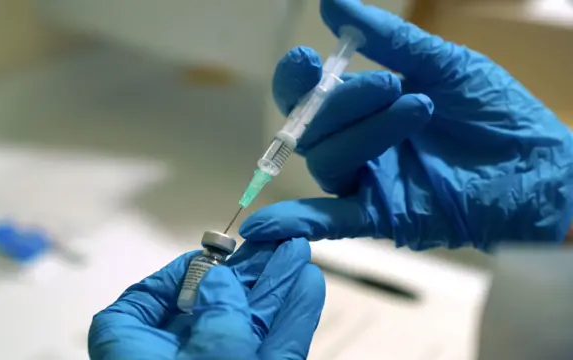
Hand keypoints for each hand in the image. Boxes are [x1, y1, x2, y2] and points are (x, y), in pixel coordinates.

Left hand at [88, 238, 324, 359]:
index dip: (178, 275)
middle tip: (271, 243)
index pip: (144, 303)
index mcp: (136, 352)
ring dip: (276, 289)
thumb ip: (216, 306)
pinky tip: (306, 287)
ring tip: (298, 254)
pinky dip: (292, 320)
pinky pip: (274, 349)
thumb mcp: (206, 352)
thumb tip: (218, 279)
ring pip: (248, 325)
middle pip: (210, 308)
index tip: (209, 256)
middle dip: (247, 274)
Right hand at [240, 0, 572, 250]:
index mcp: (362, 107)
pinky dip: (299, 223)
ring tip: (418, 108)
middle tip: (391, 84)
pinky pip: (332, 222)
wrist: (537, 165)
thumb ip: (388, 40)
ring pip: (327, 161)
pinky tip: (268, 228)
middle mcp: (355, 144)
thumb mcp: (444, 65)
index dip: (296, 80)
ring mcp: (365, 180)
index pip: (306, 96)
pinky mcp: (382, 214)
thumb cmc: (493, 112)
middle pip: (310, 128)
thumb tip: (330, 4)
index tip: (310, 58)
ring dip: (364, 133)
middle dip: (342, 103)